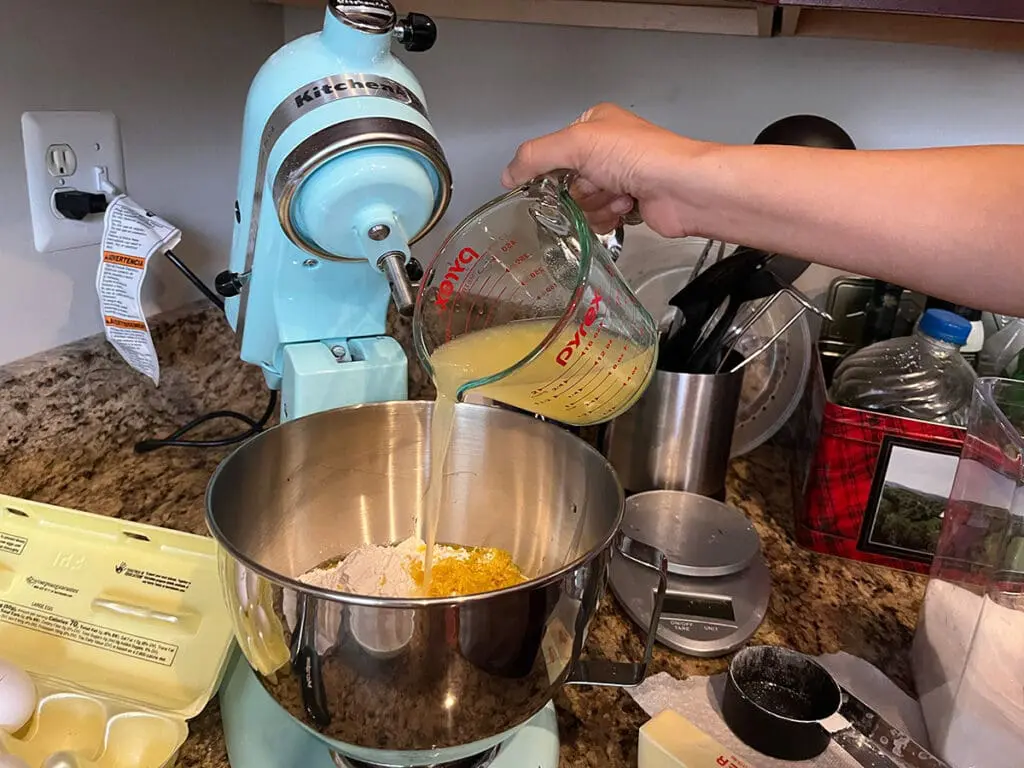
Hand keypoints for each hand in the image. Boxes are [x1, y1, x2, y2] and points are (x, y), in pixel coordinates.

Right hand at [501, 103, 707, 236]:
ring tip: (620, 194)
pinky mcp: (630, 204)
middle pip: (566, 182)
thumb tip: (507, 176)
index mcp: (594, 123)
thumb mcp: (575, 143)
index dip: (553, 168)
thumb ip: (533, 157)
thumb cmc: (636, 155)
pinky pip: (599, 219)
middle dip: (581, 189)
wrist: (682, 188)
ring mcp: (620, 177)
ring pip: (582, 203)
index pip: (553, 150)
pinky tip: (628, 207)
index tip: (558, 177)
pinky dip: (609, 216)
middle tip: (599, 183)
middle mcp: (607, 149)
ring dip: (597, 204)